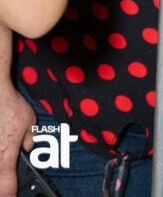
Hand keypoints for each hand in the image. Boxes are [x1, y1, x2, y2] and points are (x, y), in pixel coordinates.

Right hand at [0, 81, 34, 196]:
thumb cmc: (10, 105)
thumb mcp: (29, 121)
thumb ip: (28, 139)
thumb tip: (27, 147)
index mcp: (6, 155)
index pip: (7, 186)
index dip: (9, 195)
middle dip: (3, 183)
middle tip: (7, 184)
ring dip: (0, 163)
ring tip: (5, 147)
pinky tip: (2, 139)